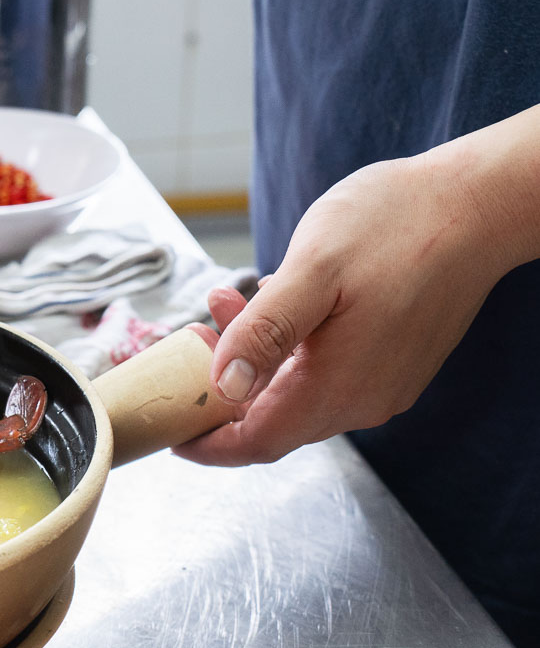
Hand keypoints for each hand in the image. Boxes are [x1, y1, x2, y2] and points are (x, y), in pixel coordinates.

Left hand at [174, 150, 507, 465]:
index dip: (205, 445)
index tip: (167, 429)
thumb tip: (224, 386)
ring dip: (252, 364)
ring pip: (295, 396)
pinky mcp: (393, 366)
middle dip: (220, 392)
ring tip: (226, 305)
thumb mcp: (313, 268)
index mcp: (338, 387)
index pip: (255, 444)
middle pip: (271, 423)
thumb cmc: (398, 224)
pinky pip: (325, 376)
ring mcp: (382, 386)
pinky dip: (287, 353)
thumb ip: (264, 331)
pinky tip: (274, 305)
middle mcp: (363, 401)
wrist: (480, 203)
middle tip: (188, 340)